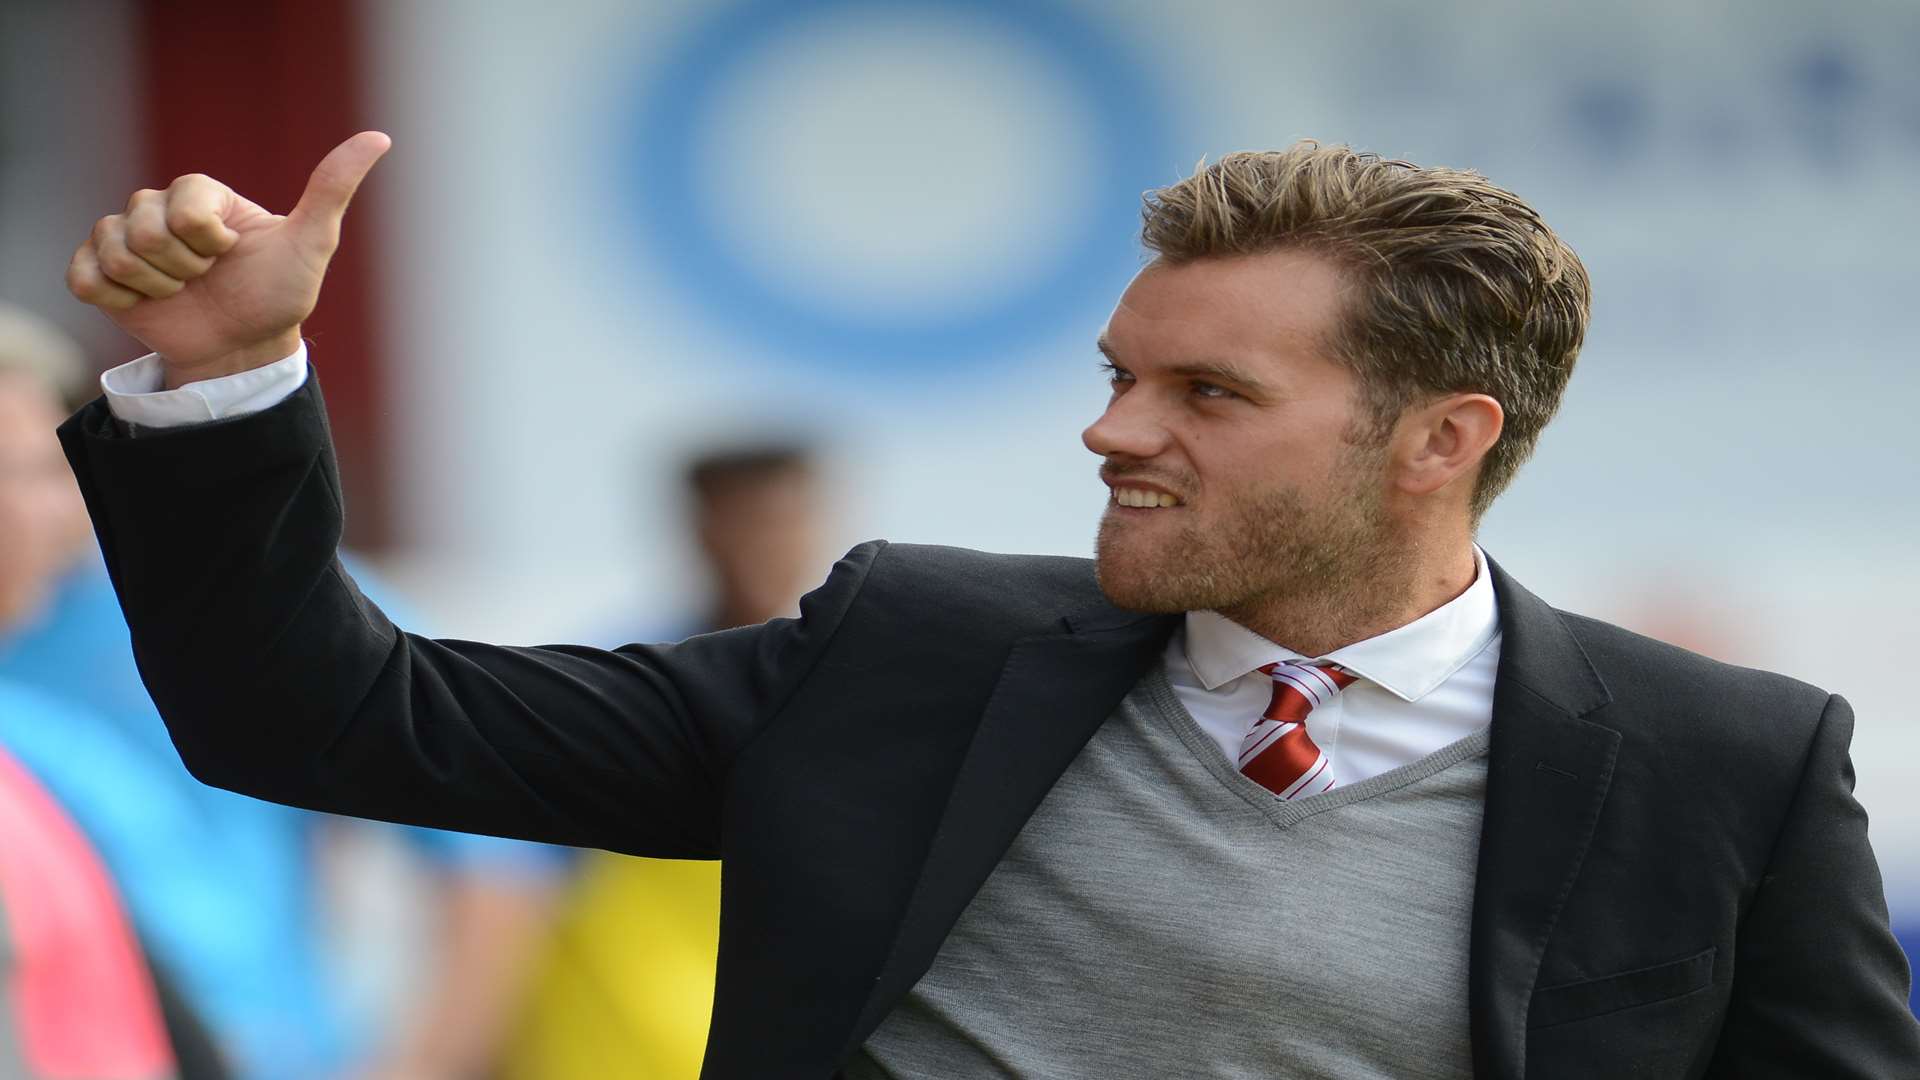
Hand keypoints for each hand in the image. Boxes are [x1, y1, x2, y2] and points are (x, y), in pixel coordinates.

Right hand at [66, 131, 390, 387]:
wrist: (243, 348)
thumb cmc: (278, 293)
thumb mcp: (312, 242)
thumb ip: (333, 188)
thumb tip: (379, 136)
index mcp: (199, 193)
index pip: (184, 210)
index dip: (209, 243)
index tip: (231, 254)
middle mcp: (156, 207)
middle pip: (143, 230)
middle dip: (183, 268)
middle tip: (207, 277)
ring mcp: (123, 239)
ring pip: (114, 253)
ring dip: (156, 286)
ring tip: (182, 291)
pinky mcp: (98, 273)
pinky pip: (84, 277)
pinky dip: (119, 299)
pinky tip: (148, 303)